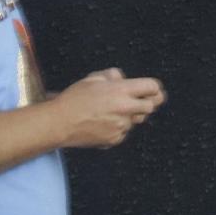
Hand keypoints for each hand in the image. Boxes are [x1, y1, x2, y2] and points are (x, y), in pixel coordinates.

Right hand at [52, 68, 166, 148]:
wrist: (61, 123)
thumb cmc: (74, 98)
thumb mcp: (93, 79)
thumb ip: (112, 76)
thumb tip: (124, 78)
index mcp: (120, 90)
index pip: (152, 87)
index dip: (154, 87)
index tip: (153, 89)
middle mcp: (124, 109)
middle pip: (151, 106)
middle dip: (147, 102)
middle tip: (140, 100)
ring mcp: (121, 126)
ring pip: (135, 120)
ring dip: (129, 115)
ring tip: (109, 111)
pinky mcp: (115, 139)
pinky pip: (124, 132)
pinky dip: (117, 127)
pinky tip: (102, 123)